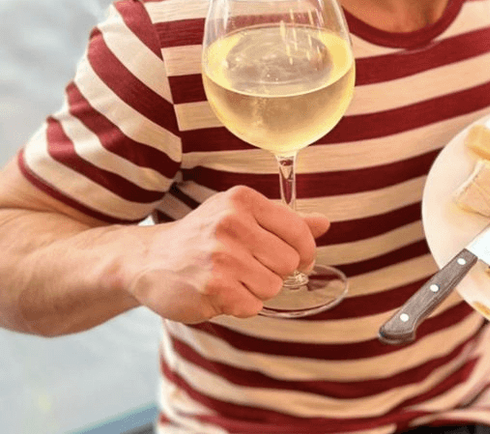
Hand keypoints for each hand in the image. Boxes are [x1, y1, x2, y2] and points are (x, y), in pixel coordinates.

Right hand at [126, 186, 329, 321]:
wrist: (148, 260)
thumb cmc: (203, 236)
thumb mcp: (241, 215)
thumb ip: (285, 220)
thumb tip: (325, 223)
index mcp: (243, 200)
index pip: (299, 231)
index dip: (305, 251)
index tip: (297, 259)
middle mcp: (232, 222)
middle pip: (289, 262)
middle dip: (275, 271)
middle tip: (250, 267)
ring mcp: (221, 255)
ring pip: (273, 286)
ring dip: (257, 290)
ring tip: (232, 278)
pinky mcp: (212, 286)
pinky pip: (252, 306)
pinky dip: (240, 305)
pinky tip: (219, 292)